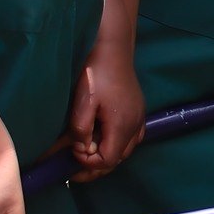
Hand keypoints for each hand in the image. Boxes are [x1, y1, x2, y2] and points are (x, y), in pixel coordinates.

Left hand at [68, 44, 146, 180]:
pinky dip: (117, 145)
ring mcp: (140, 119)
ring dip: (106, 155)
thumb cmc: (96, 74)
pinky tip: (104, 138)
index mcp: (122, 126)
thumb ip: (80, 130)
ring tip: (87, 151)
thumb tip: (81, 149)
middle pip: (117, 159)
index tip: (73, 150)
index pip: (107, 161)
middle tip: (74, 162)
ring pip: (125, 150)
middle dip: (95, 164)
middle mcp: (135, 126)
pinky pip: (131, 139)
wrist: (113, 49)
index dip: (87, 163)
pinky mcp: (139, 111)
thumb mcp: (83, 102)